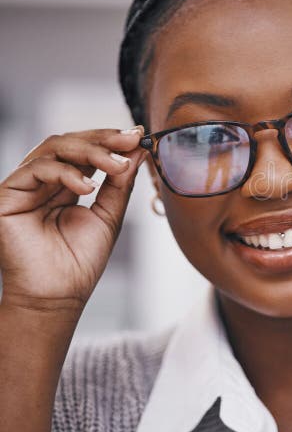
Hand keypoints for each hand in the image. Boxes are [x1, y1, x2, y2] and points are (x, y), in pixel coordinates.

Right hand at [0, 127, 146, 313]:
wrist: (59, 295)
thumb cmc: (81, 261)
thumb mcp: (109, 214)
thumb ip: (121, 183)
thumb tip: (139, 150)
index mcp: (64, 185)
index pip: (85, 151)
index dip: (111, 140)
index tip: (139, 135)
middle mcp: (42, 182)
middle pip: (69, 143)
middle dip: (103, 139)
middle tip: (131, 140)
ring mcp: (23, 187)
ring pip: (54, 148)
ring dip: (91, 151)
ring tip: (117, 165)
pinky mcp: (6, 196)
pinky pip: (37, 169)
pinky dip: (66, 173)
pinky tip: (88, 187)